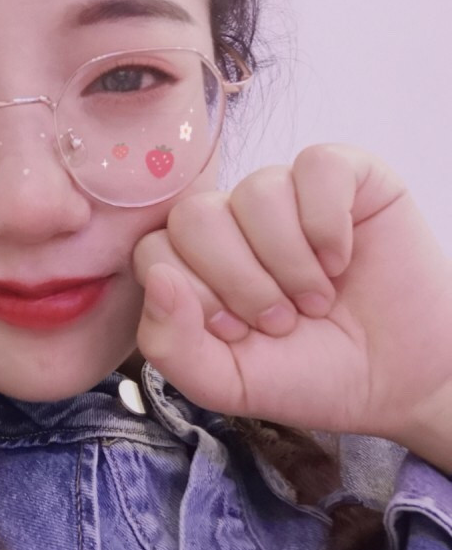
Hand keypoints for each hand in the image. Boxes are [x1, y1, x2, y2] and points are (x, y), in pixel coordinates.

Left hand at [134, 144, 451, 471]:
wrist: (396, 379)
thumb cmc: (307, 374)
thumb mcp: (225, 382)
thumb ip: (171, 344)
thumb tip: (158, 278)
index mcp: (193, 264)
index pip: (154, 252)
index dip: (196, 296)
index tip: (240, 332)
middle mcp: (230, 222)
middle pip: (195, 216)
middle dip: (241, 281)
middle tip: (282, 319)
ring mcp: (282, 194)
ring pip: (256, 192)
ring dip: (291, 261)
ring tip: (318, 299)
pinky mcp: (339, 175)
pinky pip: (315, 167)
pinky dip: (329, 224)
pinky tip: (343, 259)